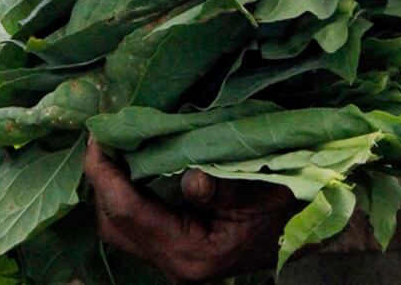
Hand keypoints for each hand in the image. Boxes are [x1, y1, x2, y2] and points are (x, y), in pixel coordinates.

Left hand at [84, 140, 299, 282]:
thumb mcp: (260, 193)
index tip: (98, 136)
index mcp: (191, 252)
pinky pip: (134, 225)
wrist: (302, 234)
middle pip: (114, 223)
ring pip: (119, 227)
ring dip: (110, 189)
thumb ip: (222, 189)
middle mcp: (175, 263)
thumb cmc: (285, 210)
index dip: (106, 173)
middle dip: (100, 180)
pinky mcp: (174, 250)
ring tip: (112, 149)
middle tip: (101, 137)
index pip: (129, 211)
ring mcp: (172, 260)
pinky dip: (125, 195)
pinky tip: (130, 168)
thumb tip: (190, 179)